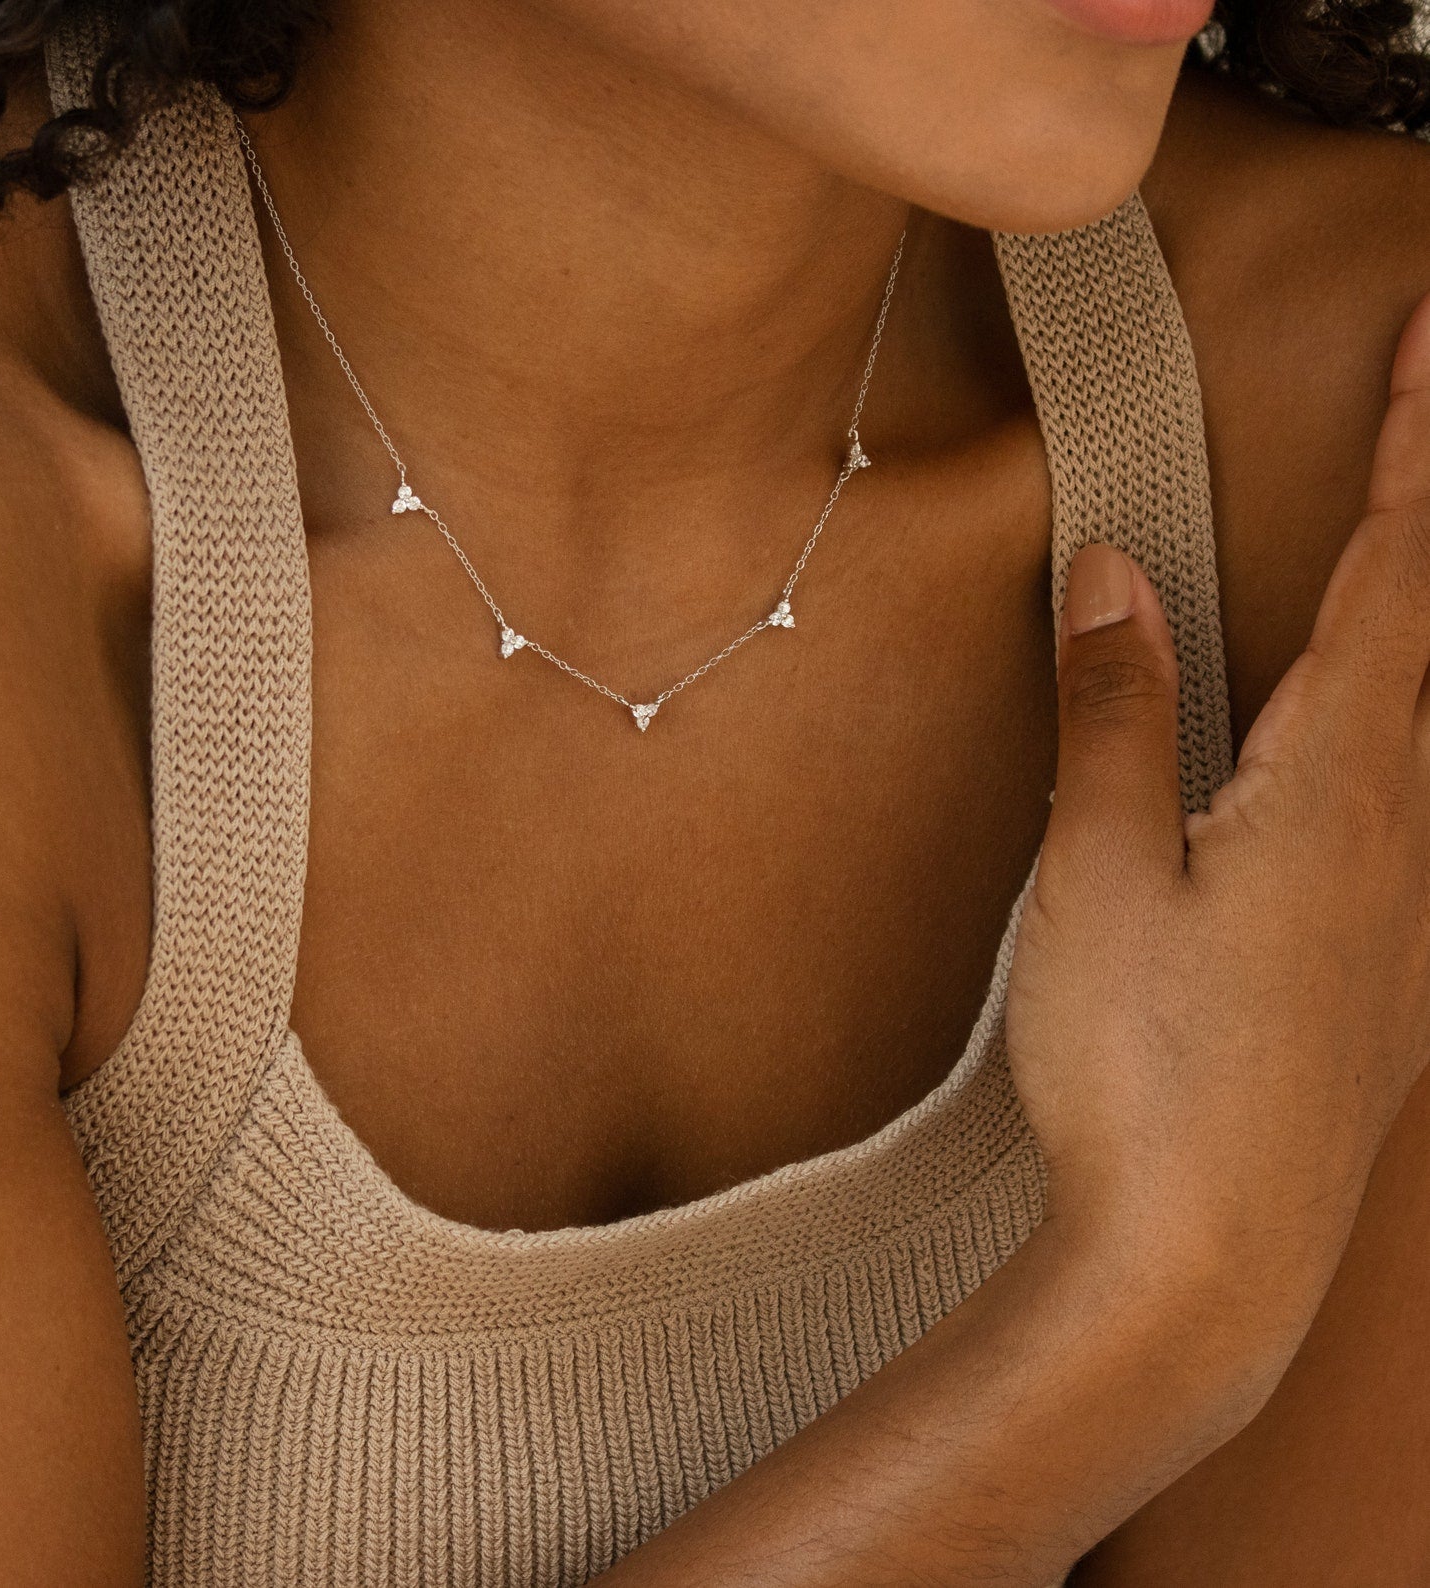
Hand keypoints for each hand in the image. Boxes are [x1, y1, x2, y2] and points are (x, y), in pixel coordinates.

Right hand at [1006, 289, 1429, 1364]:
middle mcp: (1407, 834)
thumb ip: (1116, 712)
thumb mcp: (1102, 872)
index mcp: (1336, 786)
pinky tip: (1380, 759)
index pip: (1396, 575)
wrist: (1206, 1255)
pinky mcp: (1394, 971)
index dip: (1414, 446)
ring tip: (1407, 561)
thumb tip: (1116, 573)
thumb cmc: (1142, 1064)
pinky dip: (1414, 730)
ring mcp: (1415, 909)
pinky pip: (1427, 811)